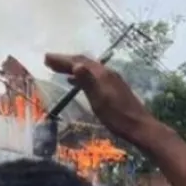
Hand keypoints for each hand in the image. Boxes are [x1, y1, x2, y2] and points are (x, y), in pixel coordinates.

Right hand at [44, 53, 159, 144]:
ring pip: (88, 69)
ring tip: (58, 69)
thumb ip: (87, 82)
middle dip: (65, 60)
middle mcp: (107, 73)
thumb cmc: (117, 116)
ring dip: (72, 67)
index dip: (62, 60)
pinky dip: (81, 76)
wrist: (139, 127)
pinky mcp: (113, 88)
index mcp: (102, 74)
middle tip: (48, 60)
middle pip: (84, 62)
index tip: (46, 58)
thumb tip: (76, 65)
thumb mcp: (99, 100)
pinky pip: (92, 76)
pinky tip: (75, 82)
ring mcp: (111, 80)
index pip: (79, 62)